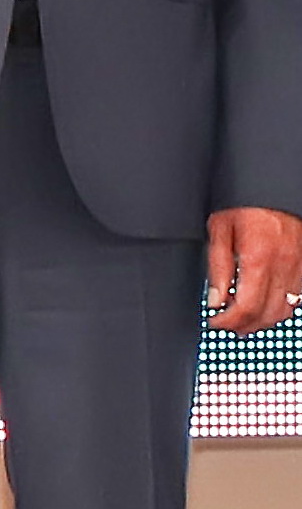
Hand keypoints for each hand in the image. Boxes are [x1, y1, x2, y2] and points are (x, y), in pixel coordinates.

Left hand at [205, 206, 301, 334]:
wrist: (274, 183)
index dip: (228, 322)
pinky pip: (297, 298)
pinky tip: (264, 302)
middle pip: (266, 315)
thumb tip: (216, 299)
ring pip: (285, 311)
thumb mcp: (220, 227)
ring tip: (243, 317)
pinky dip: (280, 307)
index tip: (215, 322)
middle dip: (244, 326)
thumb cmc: (246, 200)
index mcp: (258, 258)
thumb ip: (218, 266)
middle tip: (227, 324)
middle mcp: (283, 266)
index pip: (246, 308)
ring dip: (263, 320)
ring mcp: (299, 267)